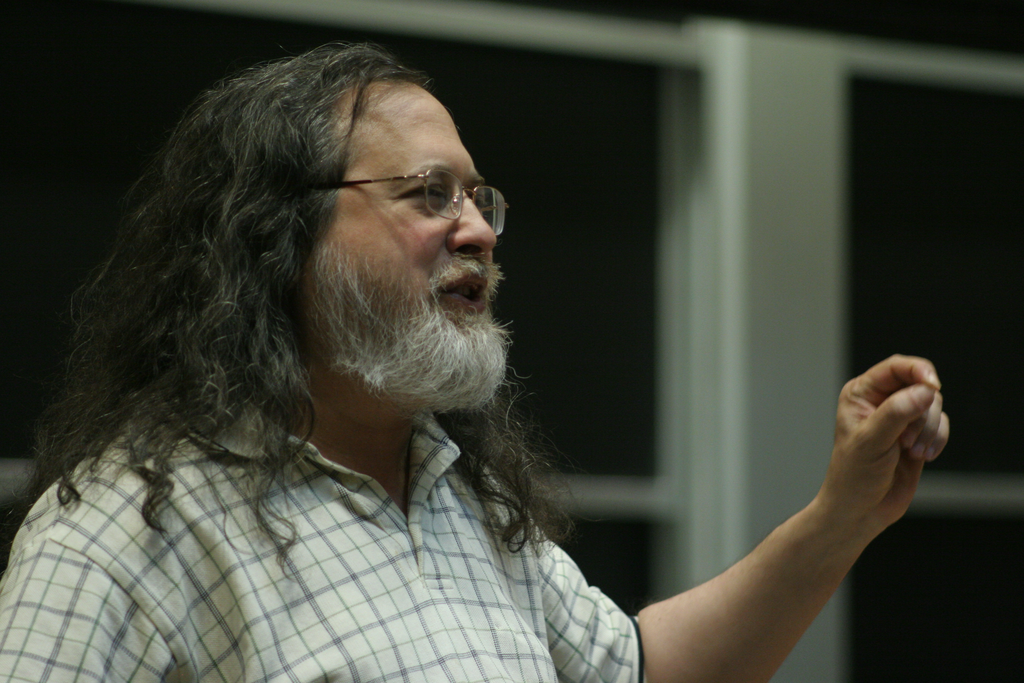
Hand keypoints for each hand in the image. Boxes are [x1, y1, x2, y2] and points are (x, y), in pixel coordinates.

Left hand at [817, 355, 949, 539]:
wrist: (860, 510)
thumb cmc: (854, 475)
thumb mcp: (871, 442)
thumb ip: (897, 413)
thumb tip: (926, 391)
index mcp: (861, 393)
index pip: (896, 367)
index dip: (919, 370)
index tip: (934, 386)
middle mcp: (881, 401)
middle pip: (920, 385)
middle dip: (922, 412)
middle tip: (906, 440)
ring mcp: (901, 418)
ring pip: (933, 406)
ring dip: (928, 430)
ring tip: (912, 452)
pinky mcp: (917, 435)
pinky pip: (941, 424)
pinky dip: (938, 439)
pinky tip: (922, 457)